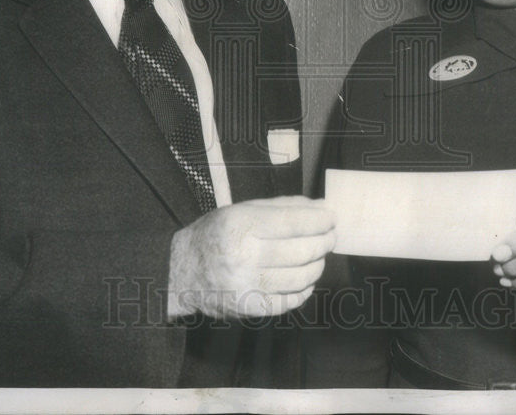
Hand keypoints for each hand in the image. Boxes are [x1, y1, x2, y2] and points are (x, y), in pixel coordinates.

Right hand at [167, 196, 334, 319]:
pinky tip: (304, 278)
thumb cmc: (216, 235)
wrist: (183, 273)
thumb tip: (321, 208)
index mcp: (240, 225)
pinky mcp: (252, 309)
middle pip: (301, 250)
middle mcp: (243, 256)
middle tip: (330, 236)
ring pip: (301, 276)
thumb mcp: (242, 210)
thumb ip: (282, 207)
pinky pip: (291, 300)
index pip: (292, 222)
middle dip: (324, 241)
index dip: (319, 220)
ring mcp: (248, 286)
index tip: (332, 218)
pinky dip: (305, 288)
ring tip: (318, 256)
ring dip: (318, 264)